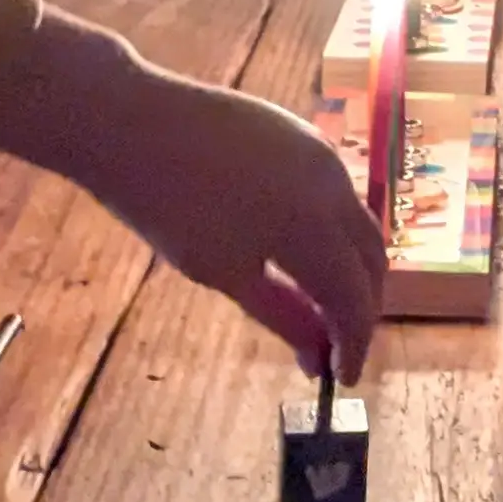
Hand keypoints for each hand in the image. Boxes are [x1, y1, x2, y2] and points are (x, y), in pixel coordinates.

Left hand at [0, 25, 385, 373]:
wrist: (131, 122)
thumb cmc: (168, 207)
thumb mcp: (224, 272)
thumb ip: (283, 315)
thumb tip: (316, 358)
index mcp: (315, 228)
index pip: (355, 300)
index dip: (354, 344)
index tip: (341, 379)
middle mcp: (335, 188)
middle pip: (371, 260)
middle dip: (360, 308)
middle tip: (335, 345)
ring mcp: (323, 155)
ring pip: (358, 224)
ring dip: (350, 268)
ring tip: (318, 302)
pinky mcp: (304, 135)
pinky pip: (338, 194)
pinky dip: (335, 232)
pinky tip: (303, 249)